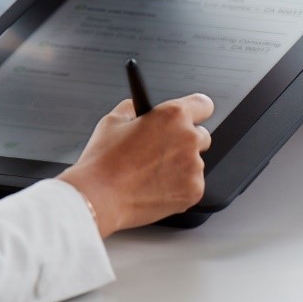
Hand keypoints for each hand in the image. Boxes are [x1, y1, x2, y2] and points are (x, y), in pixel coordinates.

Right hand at [58, 93, 213, 237]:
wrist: (99, 197)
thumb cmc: (104, 161)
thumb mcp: (113, 120)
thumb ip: (133, 108)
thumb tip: (139, 109)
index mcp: (173, 115)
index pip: (204, 104)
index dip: (196, 110)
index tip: (192, 116)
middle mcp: (189, 138)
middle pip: (201, 135)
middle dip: (185, 140)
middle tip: (162, 150)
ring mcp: (194, 166)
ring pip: (195, 162)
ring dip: (181, 165)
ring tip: (152, 173)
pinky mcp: (194, 190)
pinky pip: (193, 184)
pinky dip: (179, 186)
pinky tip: (156, 187)